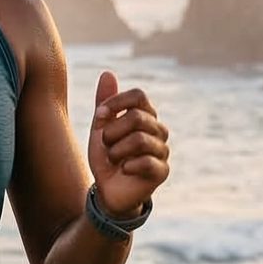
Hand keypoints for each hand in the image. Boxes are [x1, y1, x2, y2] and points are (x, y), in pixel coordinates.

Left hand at [89, 70, 169, 217]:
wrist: (108, 190)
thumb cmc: (107, 157)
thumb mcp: (100, 129)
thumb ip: (105, 104)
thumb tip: (107, 73)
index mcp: (146, 116)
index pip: (139, 96)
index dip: (116, 102)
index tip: (99, 116)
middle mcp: (159, 130)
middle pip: (137, 117)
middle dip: (112, 132)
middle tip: (106, 145)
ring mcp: (163, 150)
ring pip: (139, 140)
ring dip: (116, 151)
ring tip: (114, 160)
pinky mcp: (162, 171)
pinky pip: (146, 162)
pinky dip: (128, 166)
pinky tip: (124, 170)